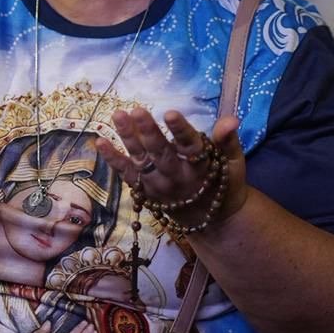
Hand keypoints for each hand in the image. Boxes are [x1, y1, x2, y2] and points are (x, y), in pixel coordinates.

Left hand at [96, 109, 248, 229]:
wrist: (212, 222)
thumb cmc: (223, 184)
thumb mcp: (234, 164)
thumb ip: (228, 141)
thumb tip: (230, 119)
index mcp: (200, 167)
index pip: (190, 145)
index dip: (181, 130)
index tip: (170, 113)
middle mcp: (177, 176)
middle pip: (160, 153)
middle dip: (148, 132)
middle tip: (137, 110)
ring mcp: (158, 184)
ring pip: (142, 160)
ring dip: (128, 138)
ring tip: (118, 115)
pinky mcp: (145, 190)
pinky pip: (127, 174)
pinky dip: (113, 159)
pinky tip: (99, 141)